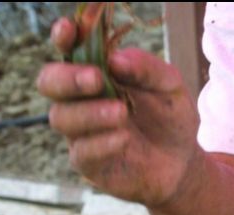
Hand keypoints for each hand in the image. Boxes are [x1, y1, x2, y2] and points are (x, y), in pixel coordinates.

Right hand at [37, 17, 199, 206]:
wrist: (183, 164)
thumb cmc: (171, 119)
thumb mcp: (170, 88)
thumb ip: (147, 69)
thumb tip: (115, 59)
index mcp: (97, 73)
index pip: (69, 51)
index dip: (64, 38)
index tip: (69, 32)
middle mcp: (81, 99)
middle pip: (49, 82)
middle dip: (68, 79)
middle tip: (96, 79)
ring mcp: (81, 132)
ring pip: (62, 117)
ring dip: (90, 112)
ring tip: (122, 112)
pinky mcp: (88, 162)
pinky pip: (81, 152)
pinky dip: (101, 142)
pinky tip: (124, 138)